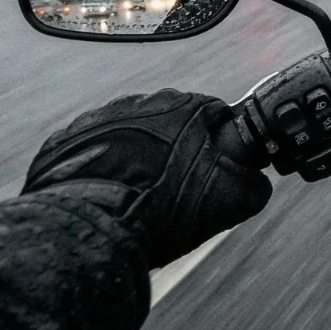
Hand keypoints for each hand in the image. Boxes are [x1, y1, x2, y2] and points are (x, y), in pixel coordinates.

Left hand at [23, 90, 271, 267]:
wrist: (89, 228)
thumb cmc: (162, 212)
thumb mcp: (229, 203)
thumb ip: (253, 184)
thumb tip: (260, 180)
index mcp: (191, 107)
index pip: (216, 117)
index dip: (217, 148)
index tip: (211, 172)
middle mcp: (147, 101)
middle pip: (173, 123)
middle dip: (177, 149)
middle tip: (174, 188)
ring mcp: (104, 115)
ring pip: (133, 133)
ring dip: (138, 156)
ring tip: (137, 195)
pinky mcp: (70, 135)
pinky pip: (95, 145)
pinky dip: (103, 165)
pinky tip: (108, 193)